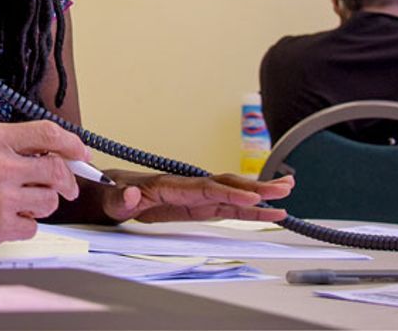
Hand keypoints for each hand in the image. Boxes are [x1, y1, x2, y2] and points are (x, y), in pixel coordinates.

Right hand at [0, 120, 90, 260]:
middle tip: (64, 188)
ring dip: (39, 205)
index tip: (80, 152)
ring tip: (15, 204)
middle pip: (57, 170)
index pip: (47, 132)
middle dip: (67, 181)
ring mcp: (1, 195)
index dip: (71, 143)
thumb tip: (39, 151)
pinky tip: (0, 220)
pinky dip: (22, 226)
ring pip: (49, 201)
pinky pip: (32, 226)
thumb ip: (1, 146)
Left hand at [100, 171, 294, 223]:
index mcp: (169, 185)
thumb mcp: (111, 200)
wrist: (109, 192)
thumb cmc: (111, 195)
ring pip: (231, 192)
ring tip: (287, 192)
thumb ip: (122, 198)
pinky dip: (249, 209)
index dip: (228, 193)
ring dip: (259, 194)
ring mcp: (195, 195)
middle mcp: (187, 186)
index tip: (250, 198)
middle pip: (225, 185)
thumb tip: (133, 194)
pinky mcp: (197, 206)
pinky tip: (270, 212)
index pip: (204, 188)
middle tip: (283, 188)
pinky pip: (227, 207)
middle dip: (254, 187)